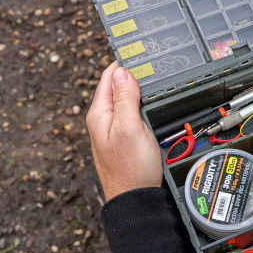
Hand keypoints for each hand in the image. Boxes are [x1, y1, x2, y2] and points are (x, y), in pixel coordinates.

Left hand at [86, 62, 161, 201]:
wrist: (135, 200)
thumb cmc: (131, 168)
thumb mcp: (130, 127)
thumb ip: (124, 99)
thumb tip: (122, 72)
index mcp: (99, 114)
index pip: (109, 77)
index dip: (124, 63)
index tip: (141, 53)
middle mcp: (103, 121)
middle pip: (117, 88)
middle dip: (132, 75)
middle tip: (151, 63)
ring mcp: (113, 131)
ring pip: (126, 101)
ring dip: (138, 90)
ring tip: (153, 78)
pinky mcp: (124, 141)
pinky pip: (132, 115)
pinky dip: (141, 106)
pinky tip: (152, 106)